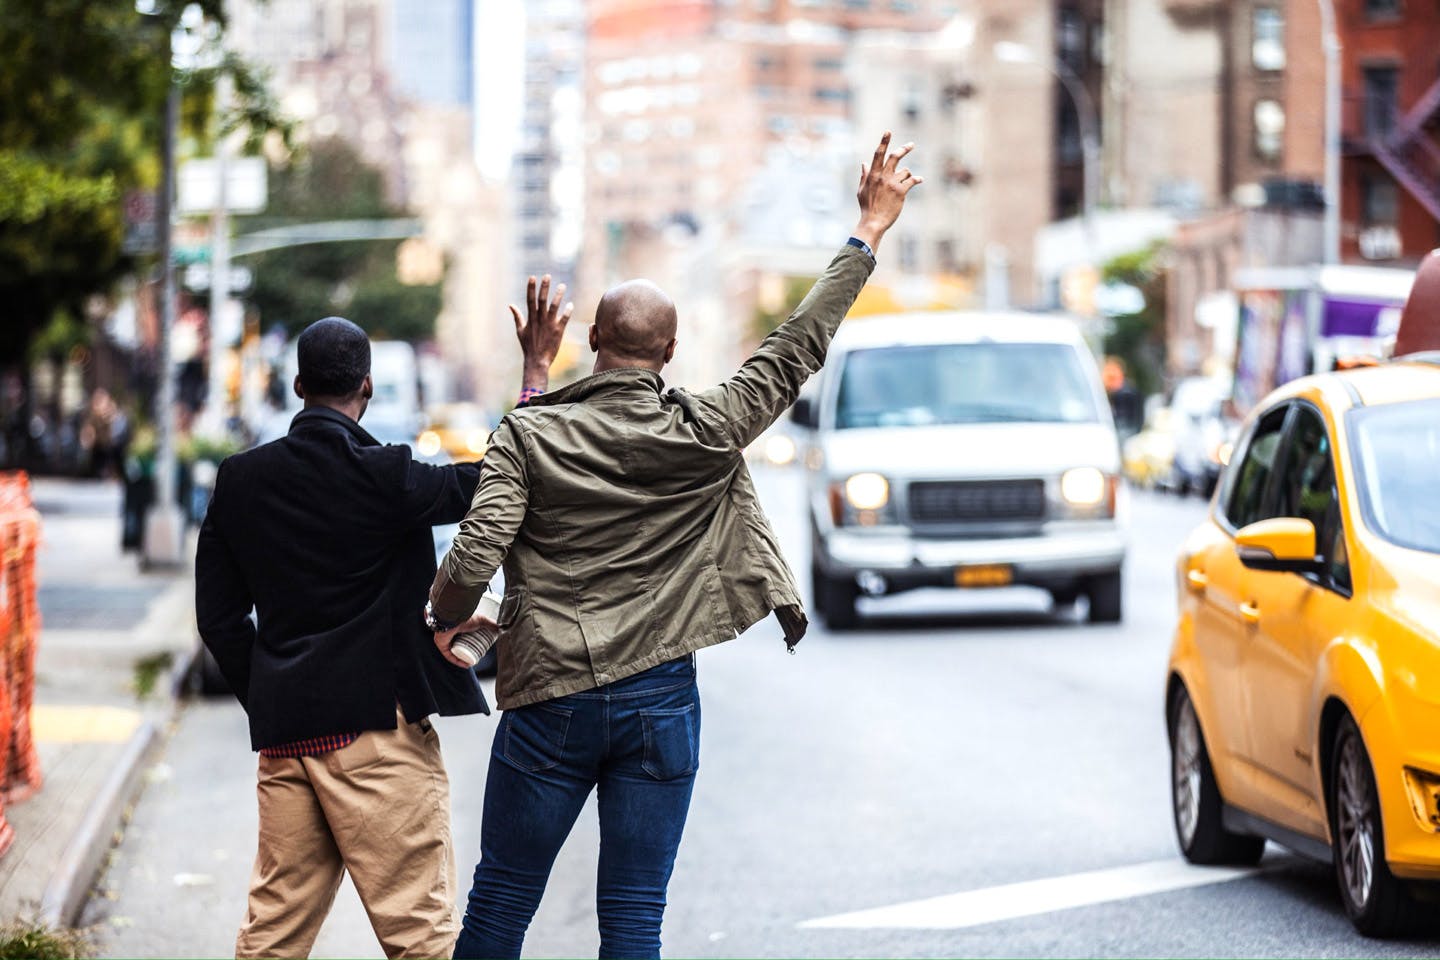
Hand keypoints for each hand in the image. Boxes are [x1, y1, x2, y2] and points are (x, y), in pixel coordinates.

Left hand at [433, 610, 498, 668]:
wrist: (453, 618)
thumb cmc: (466, 617)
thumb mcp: (482, 620)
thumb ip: (491, 623)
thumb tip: (500, 628)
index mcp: (461, 628)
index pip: (467, 639)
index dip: (474, 647)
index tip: (481, 651)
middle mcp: (453, 635)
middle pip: (462, 647)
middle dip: (470, 654)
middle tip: (478, 658)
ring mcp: (446, 641)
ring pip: (456, 653)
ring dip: (464, 660)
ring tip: (473, 663)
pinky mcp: (441, 646)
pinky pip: (450, 656)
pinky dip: (458, 661)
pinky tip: (466, 665)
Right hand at [512, 274, 573, 392]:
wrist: (537, 361)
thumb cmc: (528, 347)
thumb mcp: (520, 331)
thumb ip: (517, 317)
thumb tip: (510, 305)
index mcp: (531, 319)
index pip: (530, 300)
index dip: (531, 288)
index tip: (532, 277)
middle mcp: (540, 320)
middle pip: (542, 300)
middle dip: (544, 287)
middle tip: (547, 276)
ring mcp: (549, 325)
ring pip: (554, 307)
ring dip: (558, 295)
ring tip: (562, 286)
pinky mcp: (558, 331)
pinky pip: (564, 319)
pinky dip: (567, 311)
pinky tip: (571, 305)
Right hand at [853, 132, 921, 253]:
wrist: (873, 222)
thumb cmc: (867, 207)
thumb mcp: (861, 190)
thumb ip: (864, 175)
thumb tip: (864, 163)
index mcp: (873, 175)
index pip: (878, 154)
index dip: (884, 141)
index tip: (888, 131)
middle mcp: (883, 176)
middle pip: (895, 157)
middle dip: (904, 149)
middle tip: (911, 145)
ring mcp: (892, 183)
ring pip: (905, 171)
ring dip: (907, 175)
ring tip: (906, 181)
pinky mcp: (901, 192)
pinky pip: (912, 181)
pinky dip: (917, 180)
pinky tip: (920, 180)